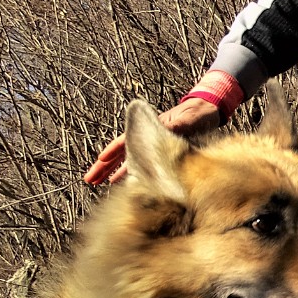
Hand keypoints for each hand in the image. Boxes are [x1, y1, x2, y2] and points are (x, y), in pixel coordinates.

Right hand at [83, 97, 219, 184]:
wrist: (208, 112)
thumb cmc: (199, 114)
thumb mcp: (188, 119)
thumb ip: (178, 124)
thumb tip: (168, 126)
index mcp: (150, 127)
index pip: (126, 141)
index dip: (113, 152)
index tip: (100, 161)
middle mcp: (148, 137)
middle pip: (122, 153)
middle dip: (105, 167)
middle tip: (89, 180)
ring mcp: (153, 145)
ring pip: (130, 161)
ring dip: (114, 173)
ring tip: (98, 185)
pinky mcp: (161, 153)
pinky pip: (143, 166)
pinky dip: (133, 174)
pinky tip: (127, 185)